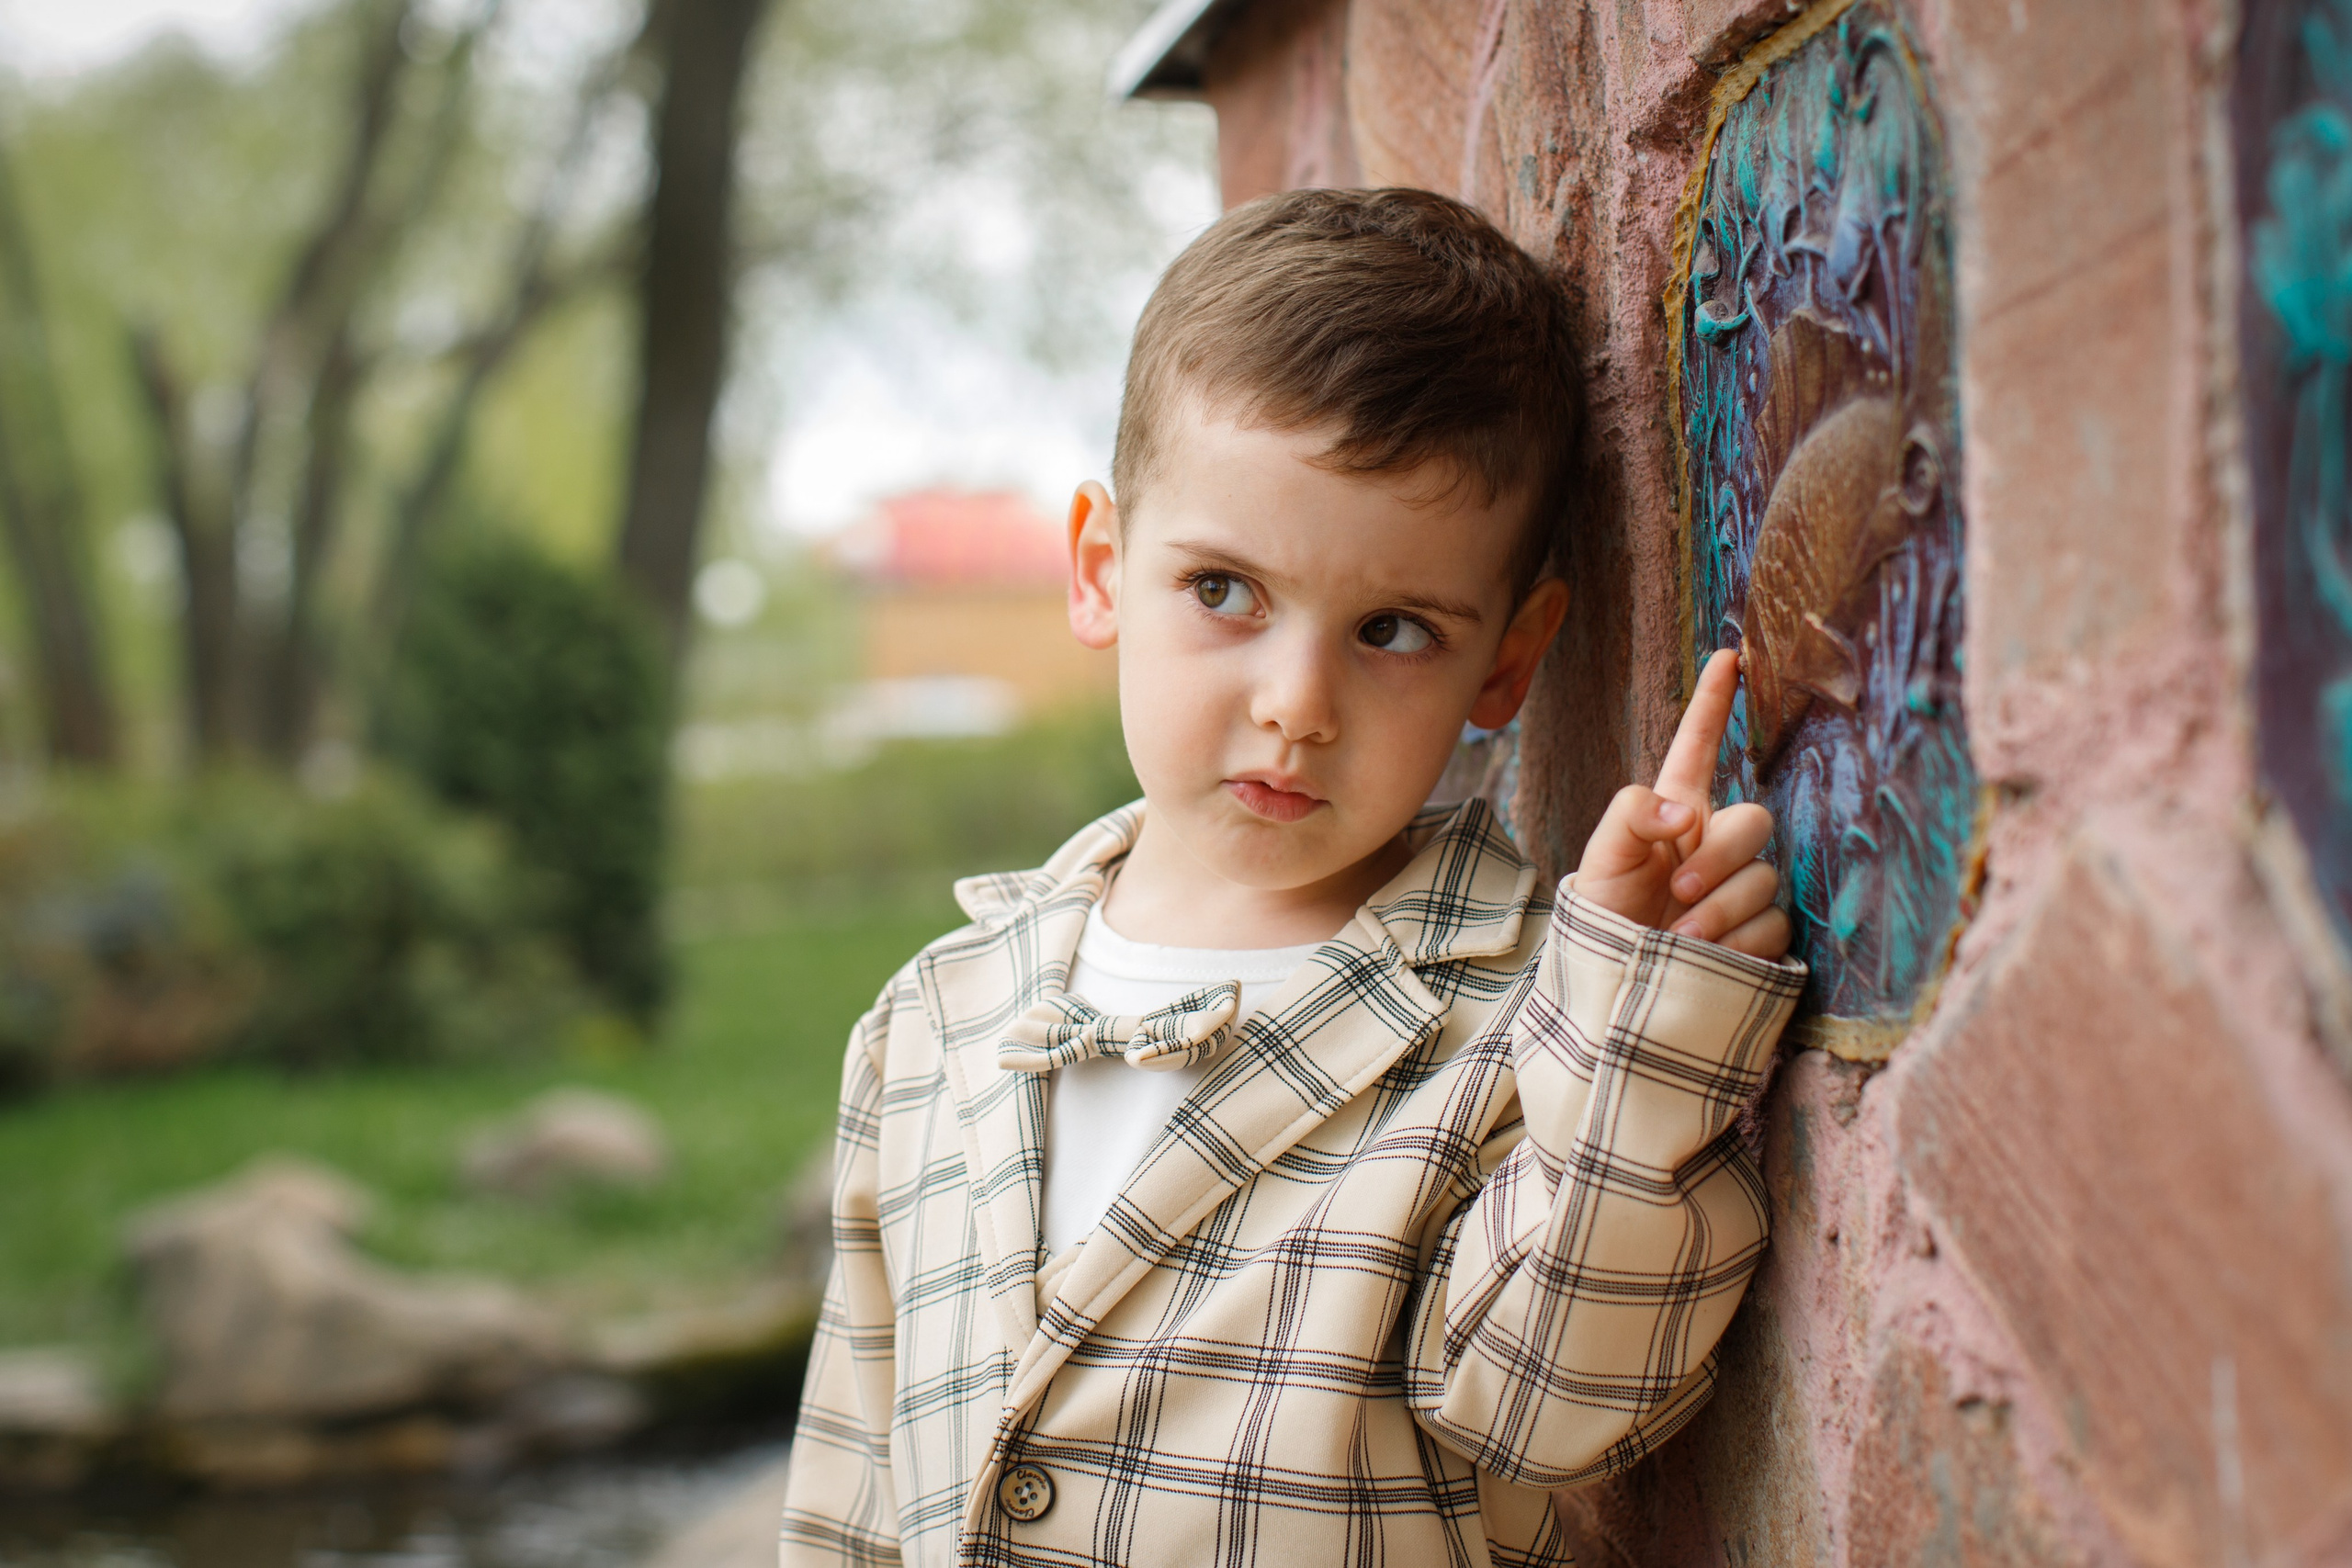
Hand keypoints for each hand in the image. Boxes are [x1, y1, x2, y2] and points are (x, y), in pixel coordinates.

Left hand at [1572, 649, 1792, 959]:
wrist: (1615, 989)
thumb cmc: (1603, 918)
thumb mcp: (1601, 856)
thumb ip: (1633, 813)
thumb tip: (1686, 815)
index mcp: (1677, 814)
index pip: (1698, 750)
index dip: (1713, 705)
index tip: (1728, 656)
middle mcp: (1715, 846)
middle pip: (1753, 821)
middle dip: (1719, 857)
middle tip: (1677, 892)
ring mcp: (1742, 890)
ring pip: (1763, 880)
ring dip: (1721, 909)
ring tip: (1680, 938)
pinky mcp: (1762, 936)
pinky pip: (1775, 924)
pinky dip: (1739, 942)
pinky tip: (1708, 957)